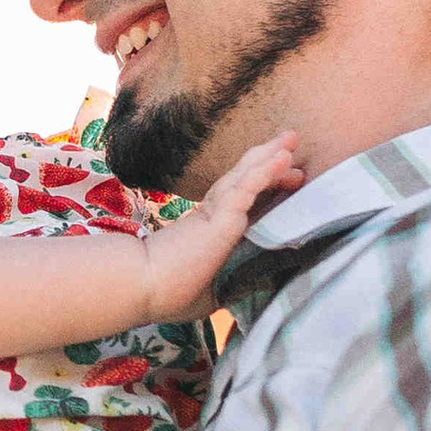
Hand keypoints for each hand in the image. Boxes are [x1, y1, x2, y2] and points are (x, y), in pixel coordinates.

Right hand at [132, 131, 304, 322]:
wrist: (140, 287)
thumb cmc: (169, 293)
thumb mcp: (213, 291)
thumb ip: (233, 282)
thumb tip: (259, 283)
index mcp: (211, 230)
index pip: (243, 201)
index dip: (265, 186)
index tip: (290, 179)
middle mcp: (214, 215)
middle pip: (246, 180)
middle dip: (270, 162)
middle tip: (290, 144)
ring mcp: (216, 212)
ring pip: (247, 176)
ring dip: (270, 156)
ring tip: (290, 137)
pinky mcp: (218, 216)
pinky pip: (246, 188)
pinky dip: (265, 172)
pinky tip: (281, 157)